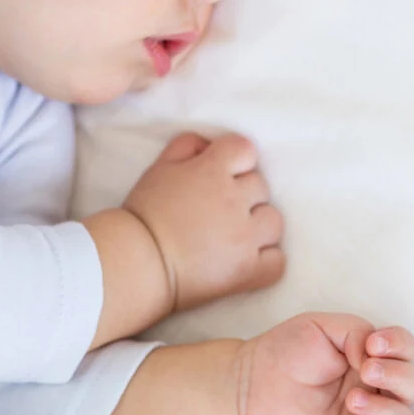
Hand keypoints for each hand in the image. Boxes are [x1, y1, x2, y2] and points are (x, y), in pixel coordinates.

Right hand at [123, 132, 285, 310]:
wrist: (136, 264)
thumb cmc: (144, 215)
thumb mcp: (159, 168)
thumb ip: (187, 146)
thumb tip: (210, 145)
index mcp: (213, 172)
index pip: (245, 149)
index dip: (236, 160)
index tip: (223, 174)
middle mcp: (235, 201)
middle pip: (261, 186)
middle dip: (243, 195)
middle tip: (219, 211)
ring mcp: (245, 237)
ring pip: (273, 221)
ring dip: (259, 226)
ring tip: (235, 236)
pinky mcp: (248, 270)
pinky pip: (277, 261)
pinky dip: (267, 260)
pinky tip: (247, 260)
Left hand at [237, 313, 413, 414]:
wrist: (252, 384)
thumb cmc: (286, 352)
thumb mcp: (323, 326)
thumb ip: (358, 331)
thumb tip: (375, 358)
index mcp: (372, 359)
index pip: (407, 352)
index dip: (400, 346)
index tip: (373, 344)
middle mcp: (375, 390)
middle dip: (397, 376)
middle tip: (365, 369)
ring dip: (388, 410)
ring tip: (352, 400)